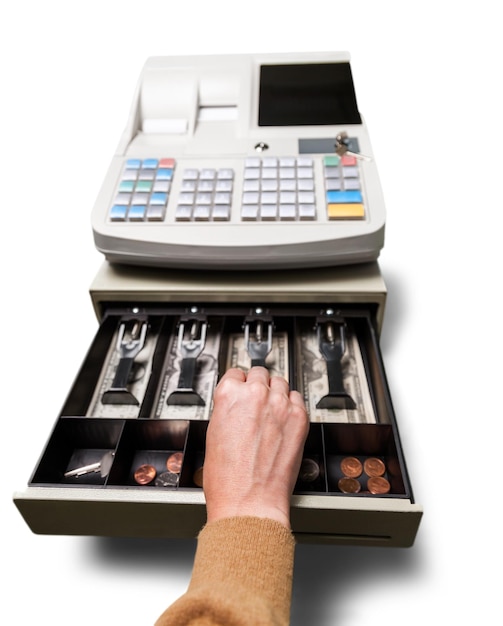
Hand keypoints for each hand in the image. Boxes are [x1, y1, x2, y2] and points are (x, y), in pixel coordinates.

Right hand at [203, 367, 308, 528]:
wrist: (249, 501)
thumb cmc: (227, 478)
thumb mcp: (213, 434)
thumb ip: (227, 410)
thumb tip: (235, 406)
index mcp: (229, 395)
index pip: (235, 373)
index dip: (238, 385)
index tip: (242, 391)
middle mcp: (256, 394)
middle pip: (260, 374)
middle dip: (257, 386)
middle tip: (256, 402)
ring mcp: (280, 405)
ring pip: (281, 383)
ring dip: (275, 393)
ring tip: (271, 411)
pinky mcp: (299, 418)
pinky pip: (298, 399)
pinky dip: (291, 406)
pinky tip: (284, 420)